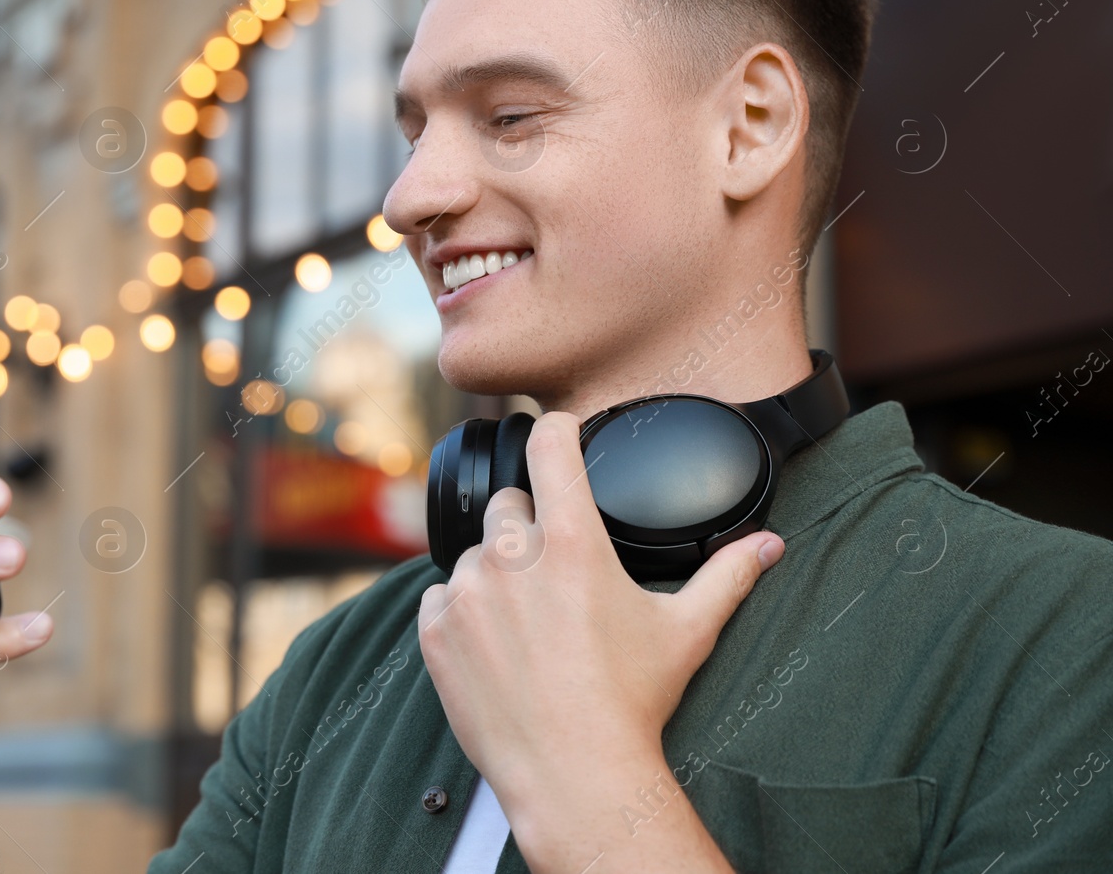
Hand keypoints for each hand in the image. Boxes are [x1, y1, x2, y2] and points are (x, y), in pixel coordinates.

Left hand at [417, 411, 782, 871]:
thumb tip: (769, 544)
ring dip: (497, 574)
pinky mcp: (435, 629)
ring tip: (531, 624)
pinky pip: (441, 595)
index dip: (556, 429)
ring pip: (475, 553)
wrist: (573, 775)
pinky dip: (463, 611)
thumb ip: (726, 576)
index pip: (550, 445)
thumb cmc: (632, 703)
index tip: (560, 432)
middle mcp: (512, 557)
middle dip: (532, 525)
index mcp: (572, 543)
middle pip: (511, 503)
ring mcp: (468, 592)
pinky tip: (497, 646)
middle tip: (558, 574)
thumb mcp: (687, 632)